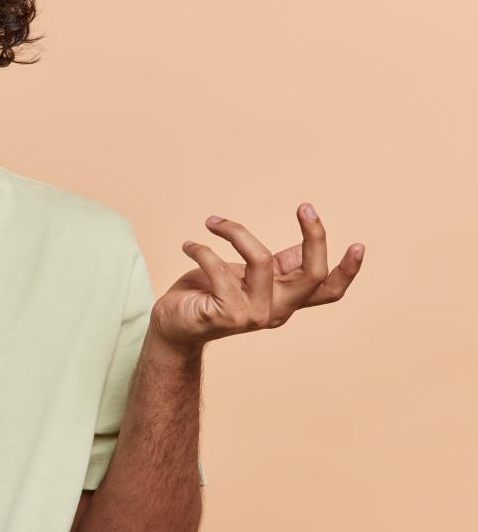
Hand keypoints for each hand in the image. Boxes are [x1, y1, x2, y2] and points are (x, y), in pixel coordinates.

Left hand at [149, 202, 364, 352]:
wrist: (172, 325)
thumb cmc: (207, 293)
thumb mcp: (246, 275)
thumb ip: (275, 267)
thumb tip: (303, 246)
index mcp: (285, 298)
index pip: (327, 291)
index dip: (348, 271)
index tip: (359, 244)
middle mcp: (276, 311)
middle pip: (313, 276)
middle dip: (316, 237)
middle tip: (305, 206)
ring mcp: (253, 316)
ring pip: (261, 260)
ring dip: (235, 231)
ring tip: (212, 222)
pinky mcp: (226, 316)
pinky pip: (219, 268)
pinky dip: (202, 249)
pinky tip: (189, 246)